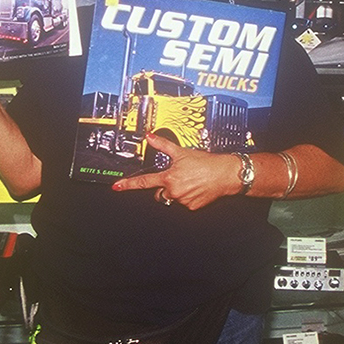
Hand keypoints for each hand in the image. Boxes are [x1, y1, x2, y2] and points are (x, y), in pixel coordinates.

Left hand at [112, 133, 239, 210]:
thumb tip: (150, 136)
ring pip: (172, 198)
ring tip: (189, 181)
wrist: (225, 174)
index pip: (144, 181)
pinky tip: (195, 188)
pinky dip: (187, 197)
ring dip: (176, 191)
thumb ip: (163, 145)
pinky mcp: (191, 207)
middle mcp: (173, 191)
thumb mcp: (182, 152)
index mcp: (168, 177)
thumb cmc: (206, 163)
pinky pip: (184, 203)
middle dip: (163, 187)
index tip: (117, 186)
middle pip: (159, 193)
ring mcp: (182, 200)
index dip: (129, 184)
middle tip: (176, 177)